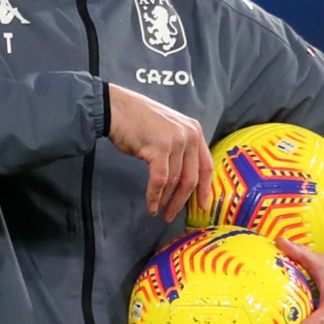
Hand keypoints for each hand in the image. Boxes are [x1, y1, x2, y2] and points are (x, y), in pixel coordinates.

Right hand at [106, 83, 212, 220]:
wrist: (117, 108)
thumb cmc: (139, 120)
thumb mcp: (169, 129)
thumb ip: (181, 147)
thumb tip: (184, 179)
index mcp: (195, 131)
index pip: (206, 165)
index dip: (205, 188)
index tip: (202, 205)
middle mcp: (189, 135)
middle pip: (192, 178)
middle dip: (182, 201)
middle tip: (172, 215)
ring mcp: (175, 141)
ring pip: (175, 181)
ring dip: (165, 200)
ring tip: (158, 210)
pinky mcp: (159, 148)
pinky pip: (160, 180)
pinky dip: (155, 195)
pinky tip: (151, 204)